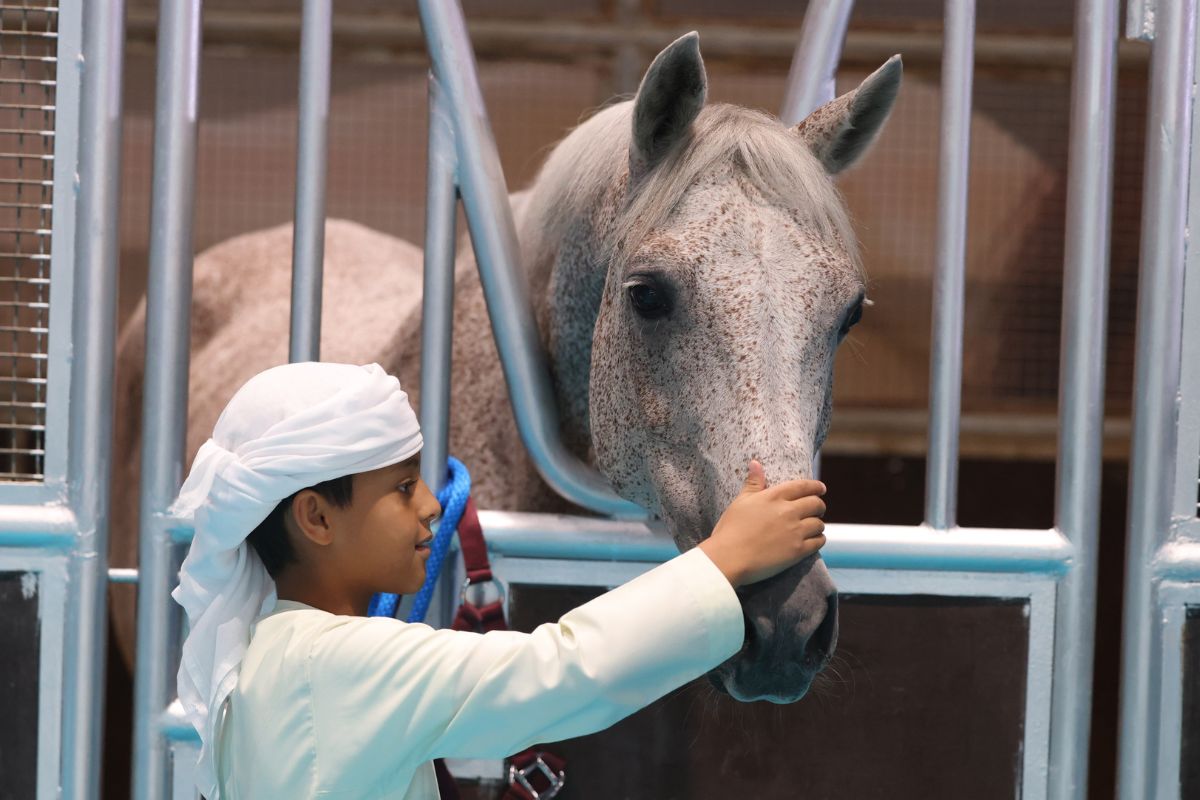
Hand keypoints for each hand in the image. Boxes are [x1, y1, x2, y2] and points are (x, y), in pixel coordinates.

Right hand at [698, 460, 826, 586]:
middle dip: (818, 505)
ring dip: (818, 524)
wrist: (729, 558)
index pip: (803, 486)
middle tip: (816, 509)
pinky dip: (818, 539)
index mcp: (774, 497)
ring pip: (819, 524)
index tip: (821, 488)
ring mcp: (795, 531)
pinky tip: (814, 540)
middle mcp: (788, 511)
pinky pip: (818, 542)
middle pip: (816, 504)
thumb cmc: (731, 529)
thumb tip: (755, 463)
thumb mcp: (740, 502)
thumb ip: (753, 483)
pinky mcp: (798, 551)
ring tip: (813, 526)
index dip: (815, 487)